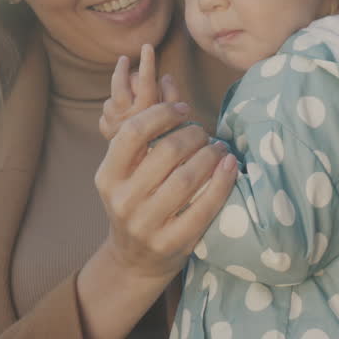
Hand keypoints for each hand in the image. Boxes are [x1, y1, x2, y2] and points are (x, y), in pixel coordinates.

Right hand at [93, 97, 237, 280]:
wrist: (135, 259)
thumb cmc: (137, 201)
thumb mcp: (130, 170)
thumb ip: (148, 130)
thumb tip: (169, 79)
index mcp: (107, 176)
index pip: (133, 132)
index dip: (163, 114)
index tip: (185, 111)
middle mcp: (122, 200)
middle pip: (166, 152)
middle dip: (194, 135)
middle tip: (206, 133)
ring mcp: (146, 224)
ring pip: (188, 178)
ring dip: (211, 155)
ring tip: (219, 148)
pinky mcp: (172, 243)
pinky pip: (205, 206)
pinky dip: (223, 182)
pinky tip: (230, 167)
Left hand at [99, 43, 180, 142]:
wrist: (146, 176)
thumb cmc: (168, 145)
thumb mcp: (176, 121)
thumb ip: (170, 97)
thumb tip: (165, 76)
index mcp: (147, 113)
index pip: (146, 83)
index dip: (147, 64)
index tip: (147, 47)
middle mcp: (128, 118)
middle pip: (120, 85)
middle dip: (122, 71)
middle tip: (124, 60)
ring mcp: (115, 125)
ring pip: (112, 97)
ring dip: (119, 88)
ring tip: (124, 79)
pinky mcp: (108, 131)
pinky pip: (107, 111)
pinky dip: (113, 107)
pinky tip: (119, 108)